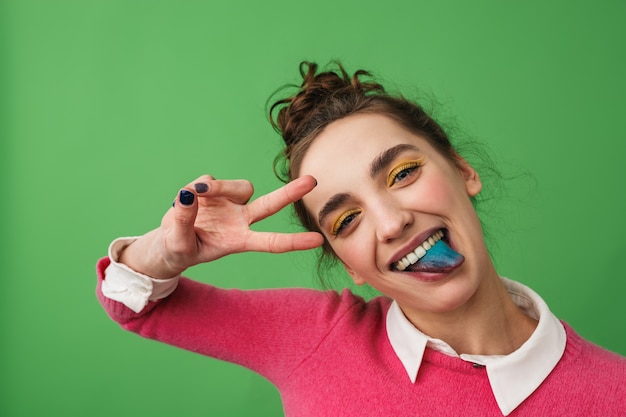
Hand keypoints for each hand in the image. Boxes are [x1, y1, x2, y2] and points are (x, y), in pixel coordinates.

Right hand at [119, 175, 323, 277]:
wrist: (167, 242)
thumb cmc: (178, 249)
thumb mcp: (178, 245)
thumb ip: (183, 222)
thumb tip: (189, 195)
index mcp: (239, 241)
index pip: (271, 242)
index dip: (294, 241)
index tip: (318, 240)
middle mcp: (240, 220)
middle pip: (271, 205)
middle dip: (291, 193)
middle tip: (312, 181)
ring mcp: (228, 203)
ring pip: (239, 187)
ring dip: (221, 186)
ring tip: (197, 194)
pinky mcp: (212, 190)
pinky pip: (210, 181)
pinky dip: (198, 187)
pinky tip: (187, 197)